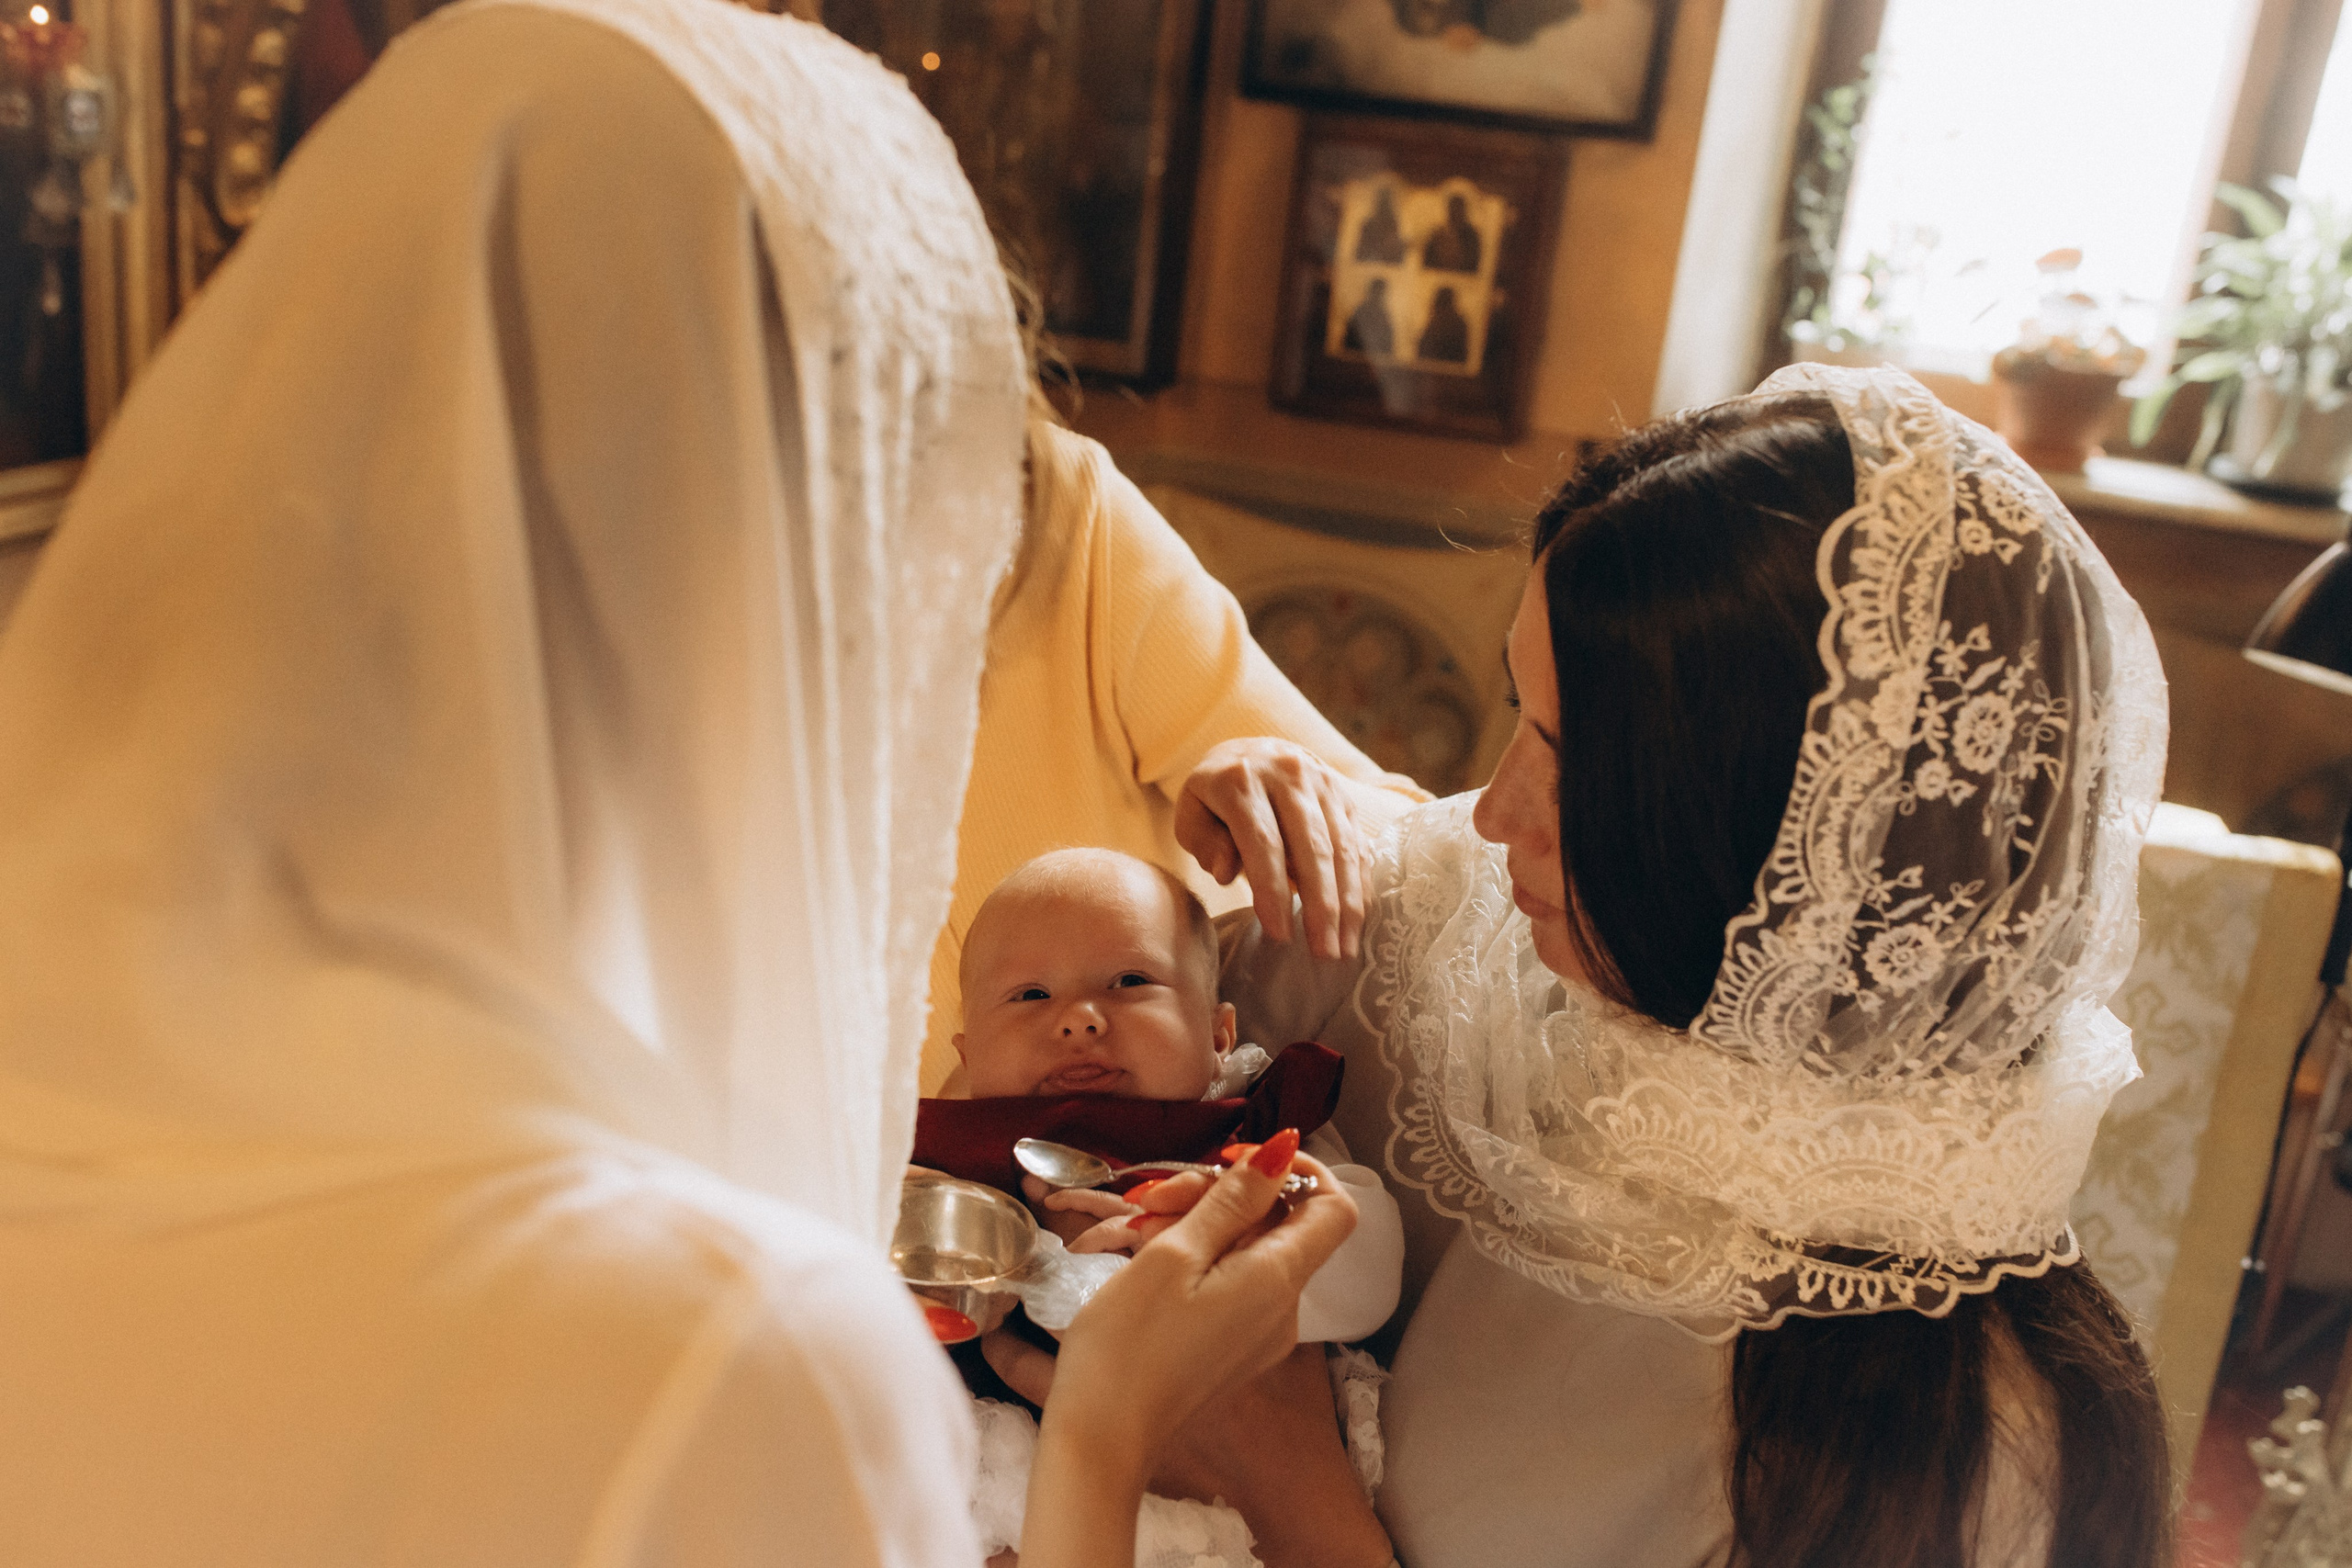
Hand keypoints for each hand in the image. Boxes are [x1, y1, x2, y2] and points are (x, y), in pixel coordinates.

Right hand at [1008, 1136, 1360, 1567]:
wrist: (1102, 1440)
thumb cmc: (1129, 1344)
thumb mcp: (1174, 1255)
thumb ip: (1233, 1200)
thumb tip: (1285, 1151)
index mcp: (1278, 1279)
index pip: (1334, 1207)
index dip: (1298, 1170)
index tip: (1235, 1160)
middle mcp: (1284, 1307)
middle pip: (1280, 1223)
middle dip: (1222, 1193)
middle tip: (1152, 1199)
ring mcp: (1261, 1332)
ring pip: (1248, 1250)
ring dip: (1199, 1223)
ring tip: (1135, 1228)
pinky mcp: (1234, 1348)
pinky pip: (1233, 1283)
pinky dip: (1197, 1259)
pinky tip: (1145, 1260)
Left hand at [1175, 739, 1371, 960]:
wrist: (1249, 752)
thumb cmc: (1214, 799)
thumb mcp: (1193, 815)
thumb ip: (1205, 844)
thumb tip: (1225, 875)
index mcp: (1241, 780)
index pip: (1263, 841)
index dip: (1272, 891)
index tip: (1279, 935)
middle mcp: (1288, 774)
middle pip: (1312, 847)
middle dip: (1321, 906)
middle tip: (1323, 953)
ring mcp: (1323, 782)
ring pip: (1343, 848)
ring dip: (1348, 903)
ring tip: (1343, 949)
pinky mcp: (1345, 796)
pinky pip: (1357, 845)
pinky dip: (1359, 886)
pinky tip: (1356, 922)